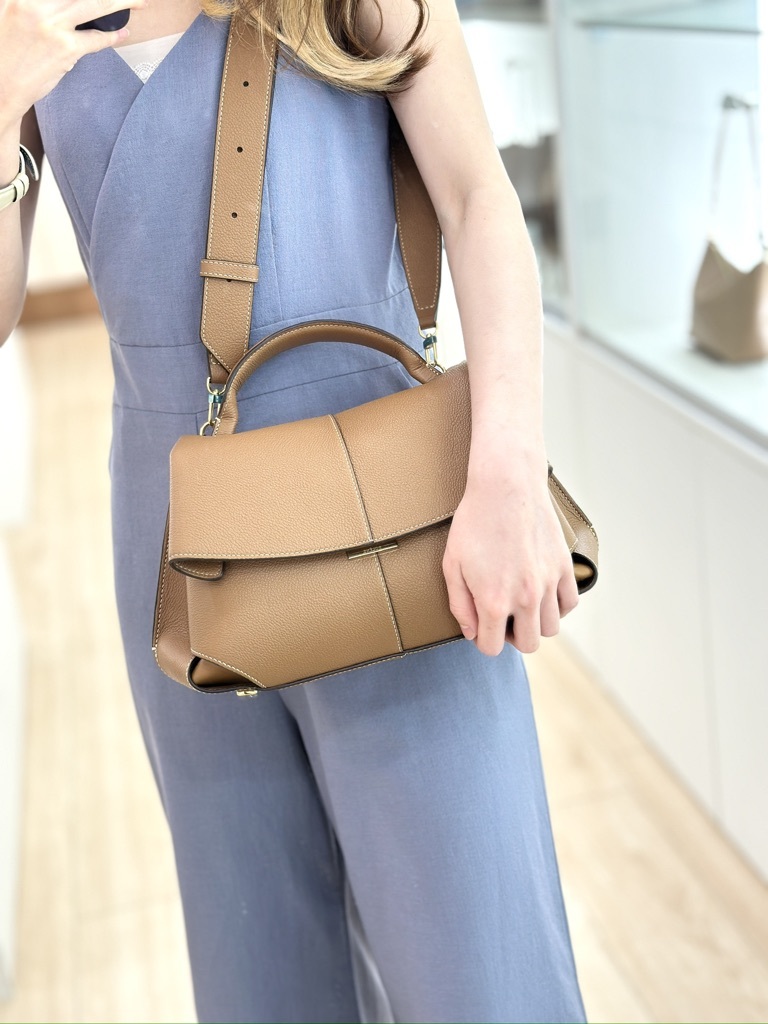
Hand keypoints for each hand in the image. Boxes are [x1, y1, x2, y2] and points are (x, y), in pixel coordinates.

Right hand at [0, 0, 146, 129]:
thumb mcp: (9, 10)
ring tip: (139, 1)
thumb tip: (65, 4)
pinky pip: (96, 39)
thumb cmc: (4, 50)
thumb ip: (34, 3)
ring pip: (96, 4)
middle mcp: (35, 4)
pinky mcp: (65, 49)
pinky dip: (112, 36)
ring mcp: (52, 25)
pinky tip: (123, 33)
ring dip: (122, 1)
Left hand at [442, 457, 578, 655]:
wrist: (506, 486)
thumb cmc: (474, 522)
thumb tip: (472, 633)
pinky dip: (558, 605)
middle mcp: (525, 598)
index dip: (483, 640)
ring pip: (552, 628)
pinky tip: (542, 593)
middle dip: (512, 636)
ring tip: (522, 604)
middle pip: (529, 644)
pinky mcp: (564, 567)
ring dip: (536, 622)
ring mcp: (548, 583)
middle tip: (502, 616)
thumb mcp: (452, 565)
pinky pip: (570, 603)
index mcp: (493, 601)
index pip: (492, 647)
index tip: (481, 626)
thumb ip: (460, 605)